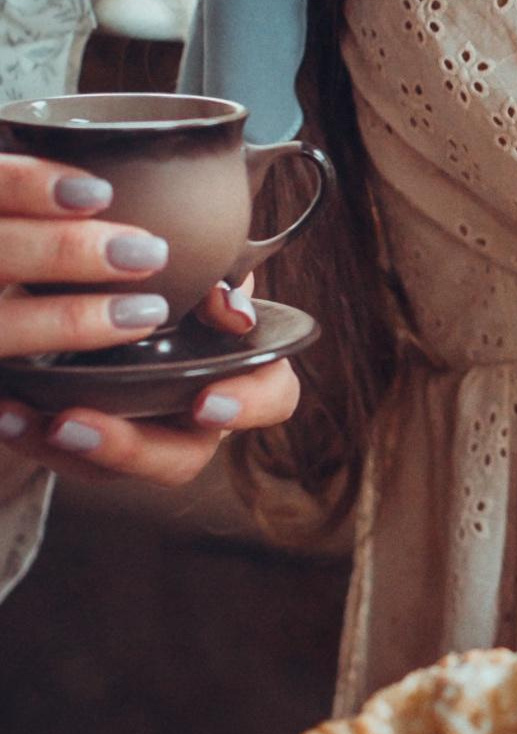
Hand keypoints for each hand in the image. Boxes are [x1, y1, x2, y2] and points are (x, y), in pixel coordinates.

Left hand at [0, 153, 298, 487]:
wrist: (116, 283)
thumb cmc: (176, 276)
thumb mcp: (202, 266)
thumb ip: (220, 280)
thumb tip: (226, 302)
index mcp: (240, 370)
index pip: (273, 397)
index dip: (248, 406)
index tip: (204, 403)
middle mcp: (196, 416)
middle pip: (181, 457)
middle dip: (128, 448)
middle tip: (74, 423)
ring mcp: (143, 434)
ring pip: (114, 467)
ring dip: (66, 446)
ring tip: (20, 417)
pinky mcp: (92, 439)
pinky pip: (65, 453)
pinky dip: (32, 432)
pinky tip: (5, 408)